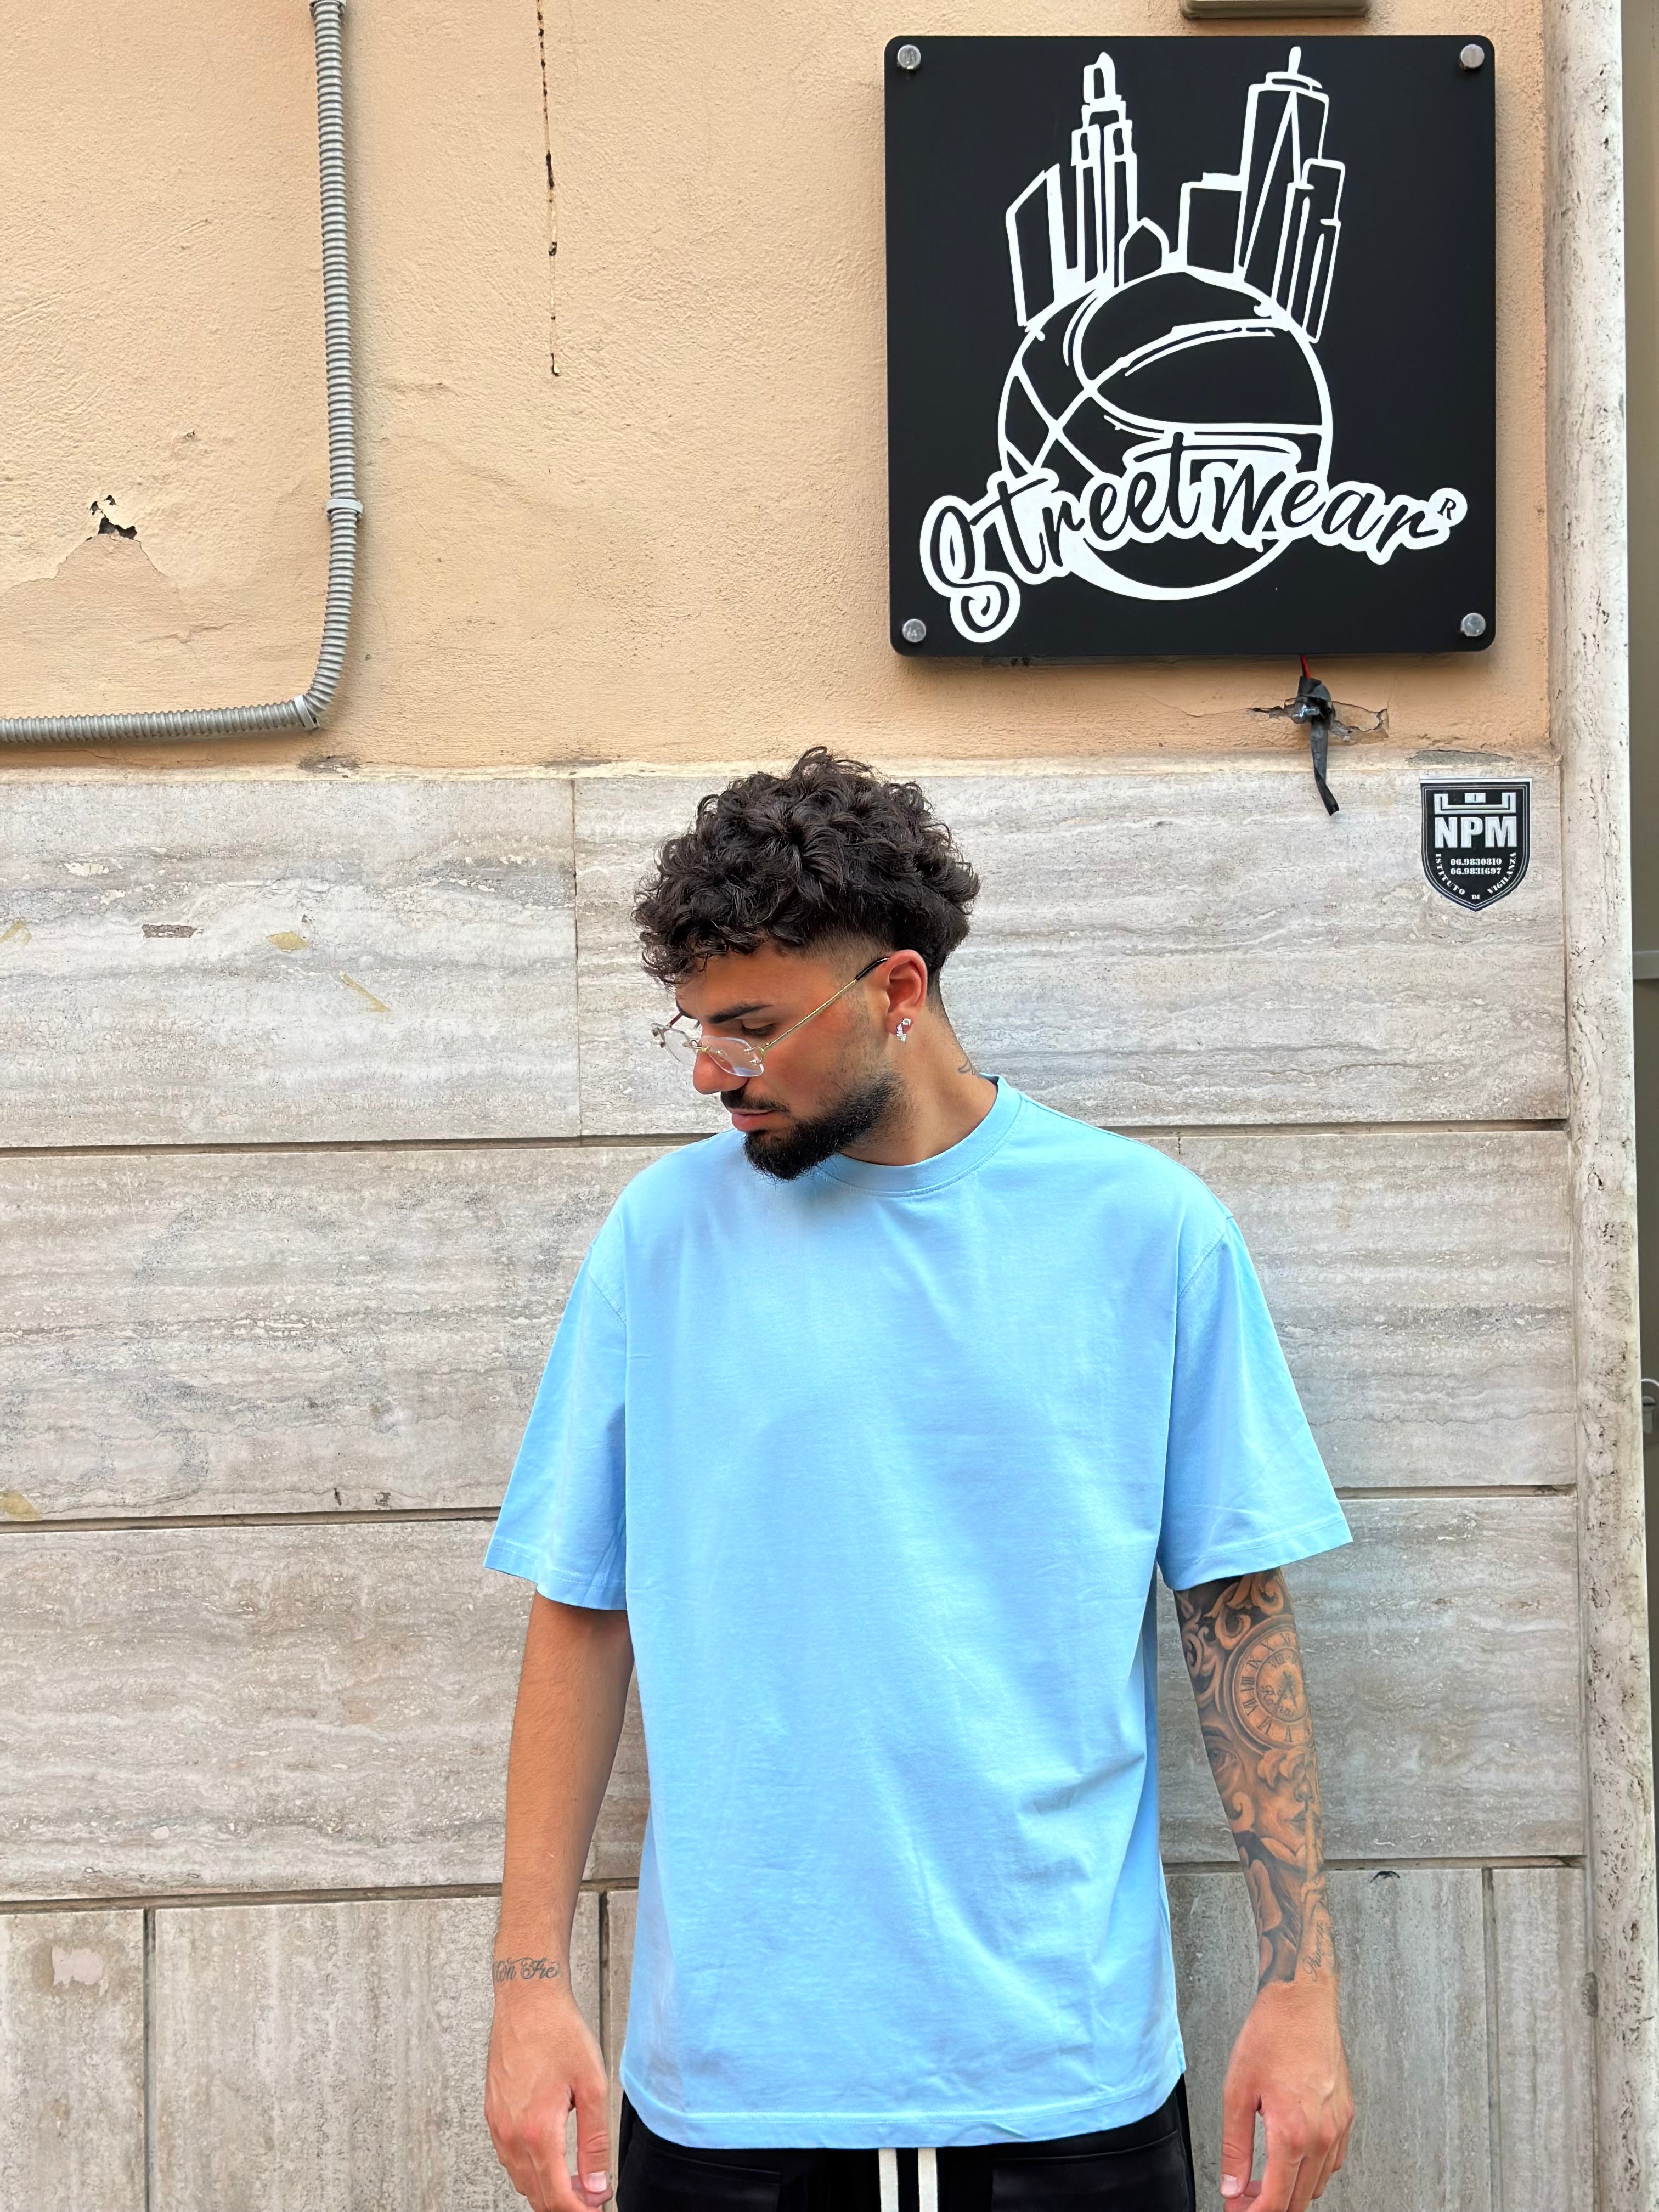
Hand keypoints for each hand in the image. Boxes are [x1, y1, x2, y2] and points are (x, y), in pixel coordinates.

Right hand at [485, 1980, 612, 2211]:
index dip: (578, 2211)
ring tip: (576, 2181)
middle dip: (564, 2204)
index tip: (595, 2211)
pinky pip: (509, 2158)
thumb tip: (598, 2185)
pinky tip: (550, 2157)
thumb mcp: (592, 2085)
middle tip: (591, 2198)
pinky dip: (529, 2169)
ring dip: (546, 2188)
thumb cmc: (558, 2032)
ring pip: (520, 2179)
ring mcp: (497, 2125)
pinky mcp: (493, 2114)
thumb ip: (594, 2141)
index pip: (556, 2195)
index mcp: (537, 2131)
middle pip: (535, 2194)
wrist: (527, 1999)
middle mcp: (510, 2134)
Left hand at [1218, 1980, 1352, 2210]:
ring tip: (1261, 2181)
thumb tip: (1232, 2188)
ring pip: (1317, 2185)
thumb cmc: (1270, 2036)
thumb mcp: (1237, 2091)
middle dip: (1269, 2208)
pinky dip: (1311, 2172)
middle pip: (1299, 2200)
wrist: (1302, 2001)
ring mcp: (1338, 2128)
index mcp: (1292, 2133)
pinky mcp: (1347, 2117)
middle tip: (1244, 2201)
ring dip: (1290, 2191)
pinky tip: (1290, 2158)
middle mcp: (1322, 2137)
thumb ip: (1235, 2147)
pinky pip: (1332, 2162)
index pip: (1276, 2201)